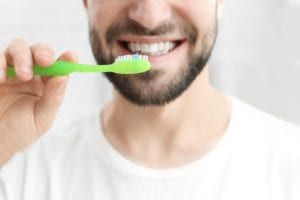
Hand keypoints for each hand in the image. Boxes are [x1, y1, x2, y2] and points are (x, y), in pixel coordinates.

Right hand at [0, 38, 77, 165]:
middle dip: (43, 52)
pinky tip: (1, 78)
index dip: (66, 59)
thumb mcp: (41, 119)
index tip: (72, 57)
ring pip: (18, 47)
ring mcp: (10, 70)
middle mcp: (30, 73)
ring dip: (23, 56)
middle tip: (45, 61)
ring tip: (23, 75)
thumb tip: (64, 76)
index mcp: (46, 84)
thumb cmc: (19, 131)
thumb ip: (53, 98)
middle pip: (38, 51)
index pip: (58, 66)